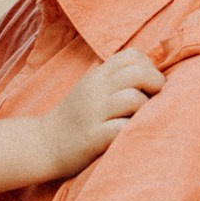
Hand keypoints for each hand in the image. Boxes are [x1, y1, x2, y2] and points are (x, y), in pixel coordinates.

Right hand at [42, 52, 164, 177]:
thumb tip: (153, 75)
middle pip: (138, 73)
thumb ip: (116, 78)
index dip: (149, 68)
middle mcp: (95, 89)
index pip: (133, 56)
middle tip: (153, 102)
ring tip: (139, 119)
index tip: (148, 86)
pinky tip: (127, 135)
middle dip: (155, 86)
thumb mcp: (92, 88)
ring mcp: (93, 113)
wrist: (44, 144)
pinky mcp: (93, 137)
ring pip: (133, 99)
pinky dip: (131, 130)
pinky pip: (122, 128)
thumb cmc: (77, 117)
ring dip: (145, 110)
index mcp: (98, 75)